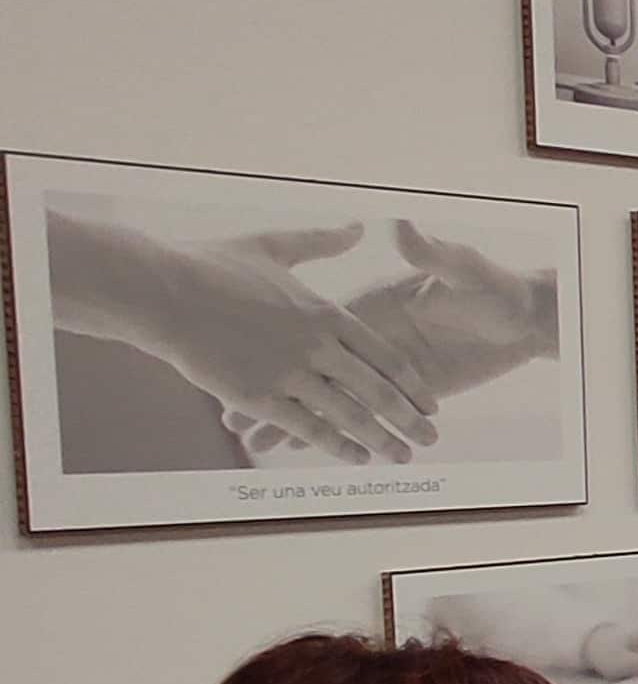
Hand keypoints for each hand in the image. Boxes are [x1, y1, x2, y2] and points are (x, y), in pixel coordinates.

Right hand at [145, 225, 440, 463]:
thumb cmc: (212, 265)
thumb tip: (360, 226)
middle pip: (375, 389)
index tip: (430, 402)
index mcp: (323, 312)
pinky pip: (305, 426)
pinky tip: (354, 457)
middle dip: (407, 418)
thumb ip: (321, 241)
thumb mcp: (273, 245)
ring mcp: (287, 372)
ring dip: (378, 438)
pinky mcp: (256, 395)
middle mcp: (314, 345)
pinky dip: (333, 444)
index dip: (411, 382)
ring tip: (401, 456)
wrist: (159, 290)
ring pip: (346, 413)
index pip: (383, 355)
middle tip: (431, 438)